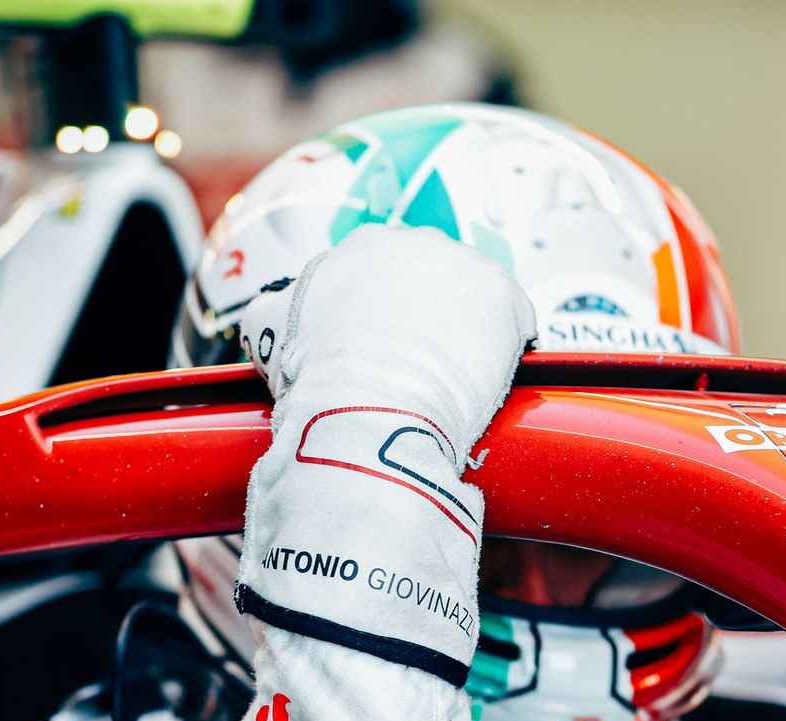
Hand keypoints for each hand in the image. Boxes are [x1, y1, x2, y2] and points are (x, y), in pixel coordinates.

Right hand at [233, 225, 536, 683]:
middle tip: (422, 378)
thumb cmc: (317, 384)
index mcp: (362, 249)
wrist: (366, 410)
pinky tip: (489, 385)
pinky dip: (508, 352)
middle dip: (433, 325)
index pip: (384, 277)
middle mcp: (414, 245)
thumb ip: (274, 312)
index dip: (388, 323)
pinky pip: (515, 321)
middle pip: (434, 284)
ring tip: (457, 388)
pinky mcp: (503, 294)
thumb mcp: (269, 334)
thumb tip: (271, 314)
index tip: (388, 358)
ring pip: (475, 303)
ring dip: (470, 340)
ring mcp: (464, 267)